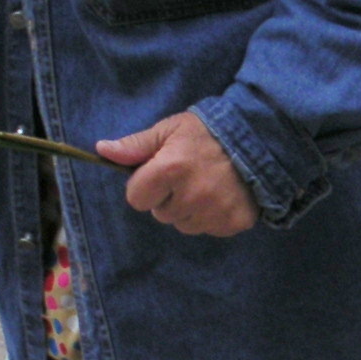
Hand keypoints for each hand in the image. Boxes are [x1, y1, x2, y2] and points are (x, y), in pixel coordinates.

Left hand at [97, 113, 257, 236]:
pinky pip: (209, 229)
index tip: (160, 174)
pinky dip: (211, 216)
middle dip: (168, 198)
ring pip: (184, 225)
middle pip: (161, 214)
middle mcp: (191, 196)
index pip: (136, 199)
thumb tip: (102, 150)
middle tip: (187, 177)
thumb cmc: (207, 133)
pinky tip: (221, 196)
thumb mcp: (169, 130)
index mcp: (170, 170)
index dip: (144, 186)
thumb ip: (136, 145)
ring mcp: (214, 212)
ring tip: (205, 187)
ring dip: (189, 210)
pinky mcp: (233, 223)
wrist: (258, 140)